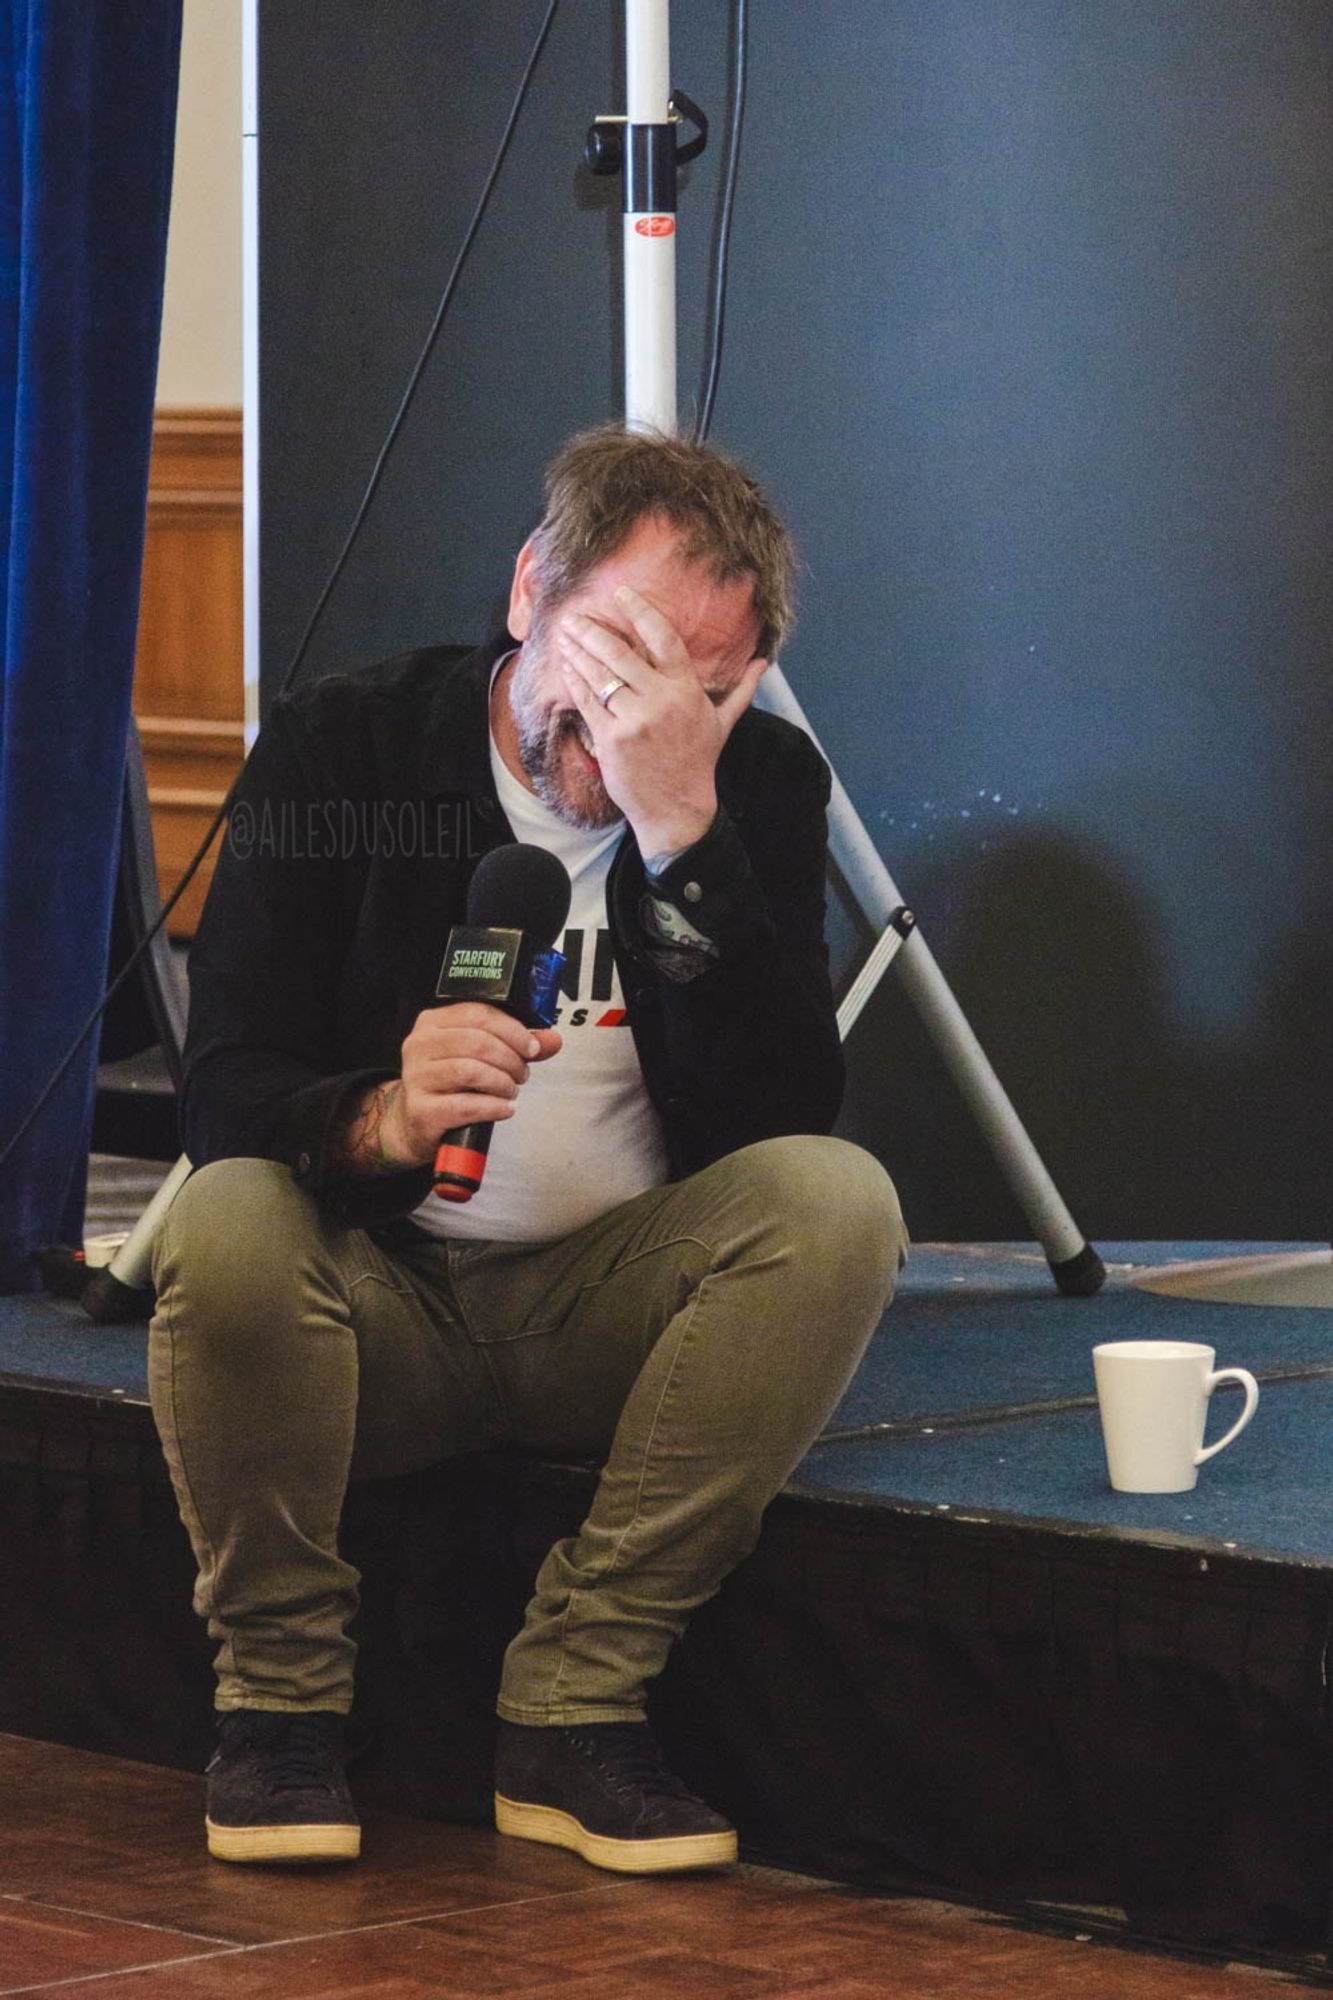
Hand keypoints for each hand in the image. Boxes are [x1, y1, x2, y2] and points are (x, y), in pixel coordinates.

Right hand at [380, 1003, 561, 1166]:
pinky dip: (493, 1107)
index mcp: (432, 1022)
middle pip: (476, 1041)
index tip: (533, 1047)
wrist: (415, 1123)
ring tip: (511, 1091)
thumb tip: (552, 1040)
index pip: (477, 1014)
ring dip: (502, 1082)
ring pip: (470, 1071)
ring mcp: (416, 1077)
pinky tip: (504, 1109)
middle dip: (510, 1059)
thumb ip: (516, 1046)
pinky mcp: (421, 1110)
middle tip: (522, 1074)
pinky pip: (465, 1105)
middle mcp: (419, 1045)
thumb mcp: (481, 1057)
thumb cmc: (452, 1084)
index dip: (512, 1030)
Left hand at [556, 585, 765, 856]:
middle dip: (593, 630)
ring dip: (578, 651)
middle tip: (575, 615)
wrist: (677, 809)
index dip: (640, 611)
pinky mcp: (612, 738)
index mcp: (686, 689)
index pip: (662, 638)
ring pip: (600, 675)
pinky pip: (588, 701)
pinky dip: (576, 681)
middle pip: (620, 653)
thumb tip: (762, 663)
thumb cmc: (697, 762)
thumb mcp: (722, 723)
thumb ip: (741, 689)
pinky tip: (567, 667)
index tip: (621, 594)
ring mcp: (634, 719)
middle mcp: (660, 700)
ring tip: (565, 635)